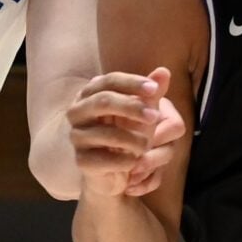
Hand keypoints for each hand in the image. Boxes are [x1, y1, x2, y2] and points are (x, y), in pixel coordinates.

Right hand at [66, 68, 185, 198]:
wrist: (114, 169)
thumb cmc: (128, 133)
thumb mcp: (142, 112)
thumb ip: (151, 94)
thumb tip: (164, 71)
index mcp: (90, 94)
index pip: (109, 81)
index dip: (132, 83)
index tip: (154, 89)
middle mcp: (77, 112)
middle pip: (103, 101)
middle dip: (132, 107)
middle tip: (154, 117)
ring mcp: (77, 136)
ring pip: (106, 133)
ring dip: (133, 140)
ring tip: (147, 145)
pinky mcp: (81, 160)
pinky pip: (105, 158)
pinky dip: (125, 160)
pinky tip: (135, 161)